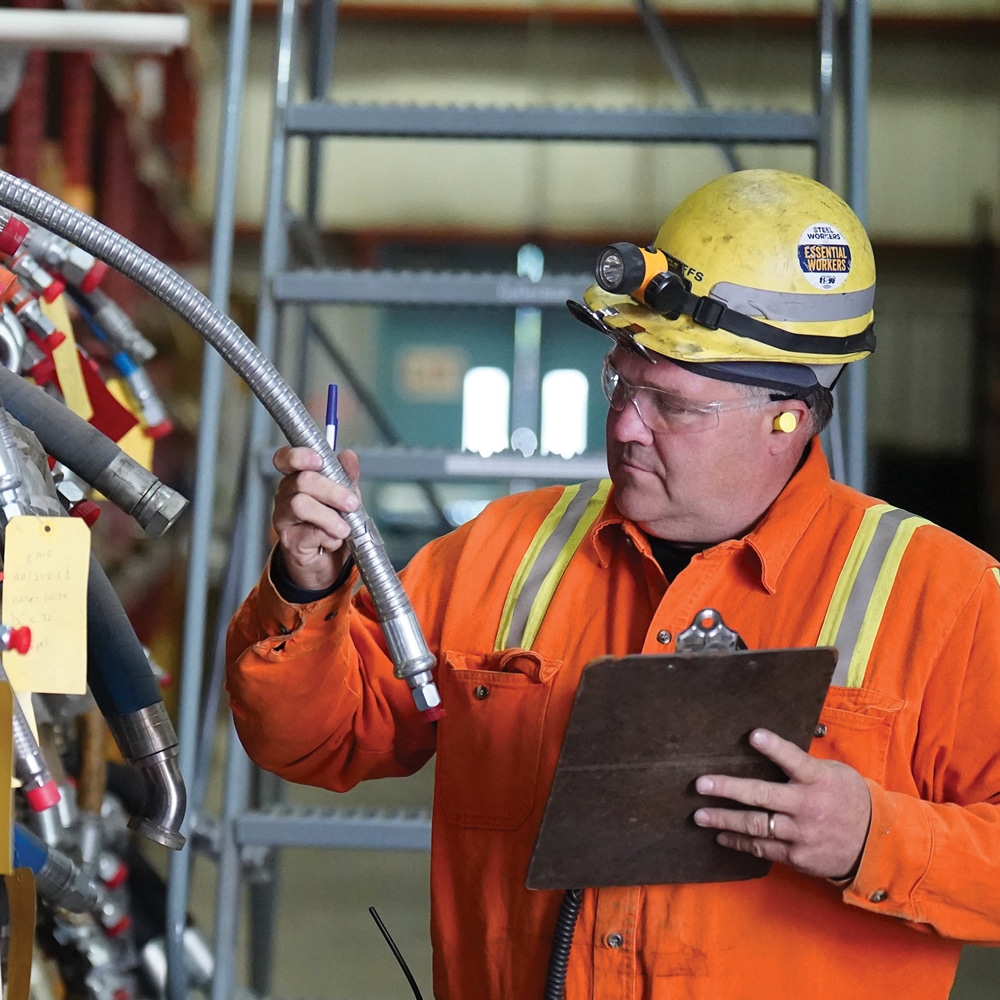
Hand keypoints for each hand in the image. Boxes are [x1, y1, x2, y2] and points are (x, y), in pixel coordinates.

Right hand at [271, 446, 360, 590]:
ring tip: (344, 529)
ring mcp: (284, 517)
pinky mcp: (289, 540)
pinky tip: (334, 541)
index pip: (286, 459)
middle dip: (332, 491)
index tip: (320, 461)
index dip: (299, 456)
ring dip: (330, 517)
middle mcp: (286, 495)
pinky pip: (309, 532)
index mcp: (298, 479)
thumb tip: (348, 457)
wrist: (328, 562)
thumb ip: (346, 476)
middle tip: (351, 504)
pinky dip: (329, 537)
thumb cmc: (332, 525)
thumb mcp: (345, 497)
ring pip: (301, 504)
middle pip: (302, 481)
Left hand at [692, 728, 871, 880]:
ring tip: (700, 815)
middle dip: (728, 789)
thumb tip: (769, 748)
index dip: (774, 747)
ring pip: (757, 825)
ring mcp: (802, 834)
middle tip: (700, 784)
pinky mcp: (798, 856)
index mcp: (819, 780)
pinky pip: (763, 848)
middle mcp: (808, 807)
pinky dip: (740, 842)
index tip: (753, 735)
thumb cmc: (849, 799)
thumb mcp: (834, 774)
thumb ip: (804, 766)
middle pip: (763, 795)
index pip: (794, 760)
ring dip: (724, 819)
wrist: (876, 844)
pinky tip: (722, 836)